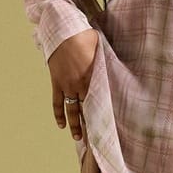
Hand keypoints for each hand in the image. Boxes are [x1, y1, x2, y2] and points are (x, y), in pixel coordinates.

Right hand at [47, 28, 98, 144]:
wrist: (62, 31)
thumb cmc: (85, 36)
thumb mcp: (101, 48)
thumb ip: (106, 62)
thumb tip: (115, 66)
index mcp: (94, 77)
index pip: (100, 101)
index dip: (103, 115)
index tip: (108, 128)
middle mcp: (80, 84)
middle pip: (87, 109)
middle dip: (91, 125)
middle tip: (95, 140)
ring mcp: (67, 85)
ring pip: (71, 110)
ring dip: (75, 125)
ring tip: (78, 138)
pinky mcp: (56, 82)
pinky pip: (57, 102)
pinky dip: (58, 114)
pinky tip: (61, 125)